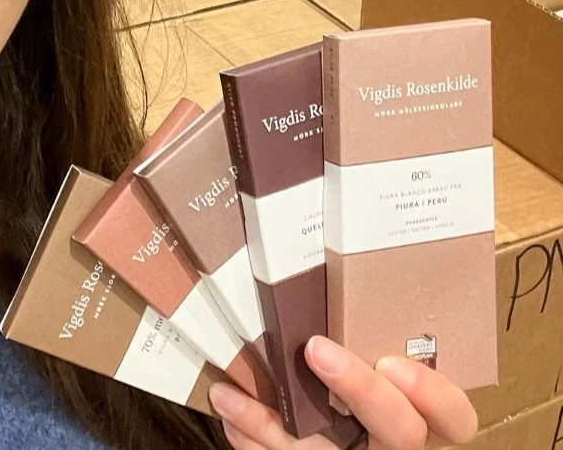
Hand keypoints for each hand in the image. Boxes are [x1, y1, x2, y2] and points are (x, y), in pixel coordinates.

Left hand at [208, 336, 478, 449]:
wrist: (352, 422)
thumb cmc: (369, 366)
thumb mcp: (382, 353)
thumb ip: (371, 330)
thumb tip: (329, 253)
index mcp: (425, 416)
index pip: (455, 417)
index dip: (432, 394)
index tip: (393, 359)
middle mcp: (398, 444)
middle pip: (400, 432)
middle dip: (360, 389)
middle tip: (316, 348)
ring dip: (271, 424)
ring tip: (229, 391)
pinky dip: (252, 437)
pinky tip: (229, 409)